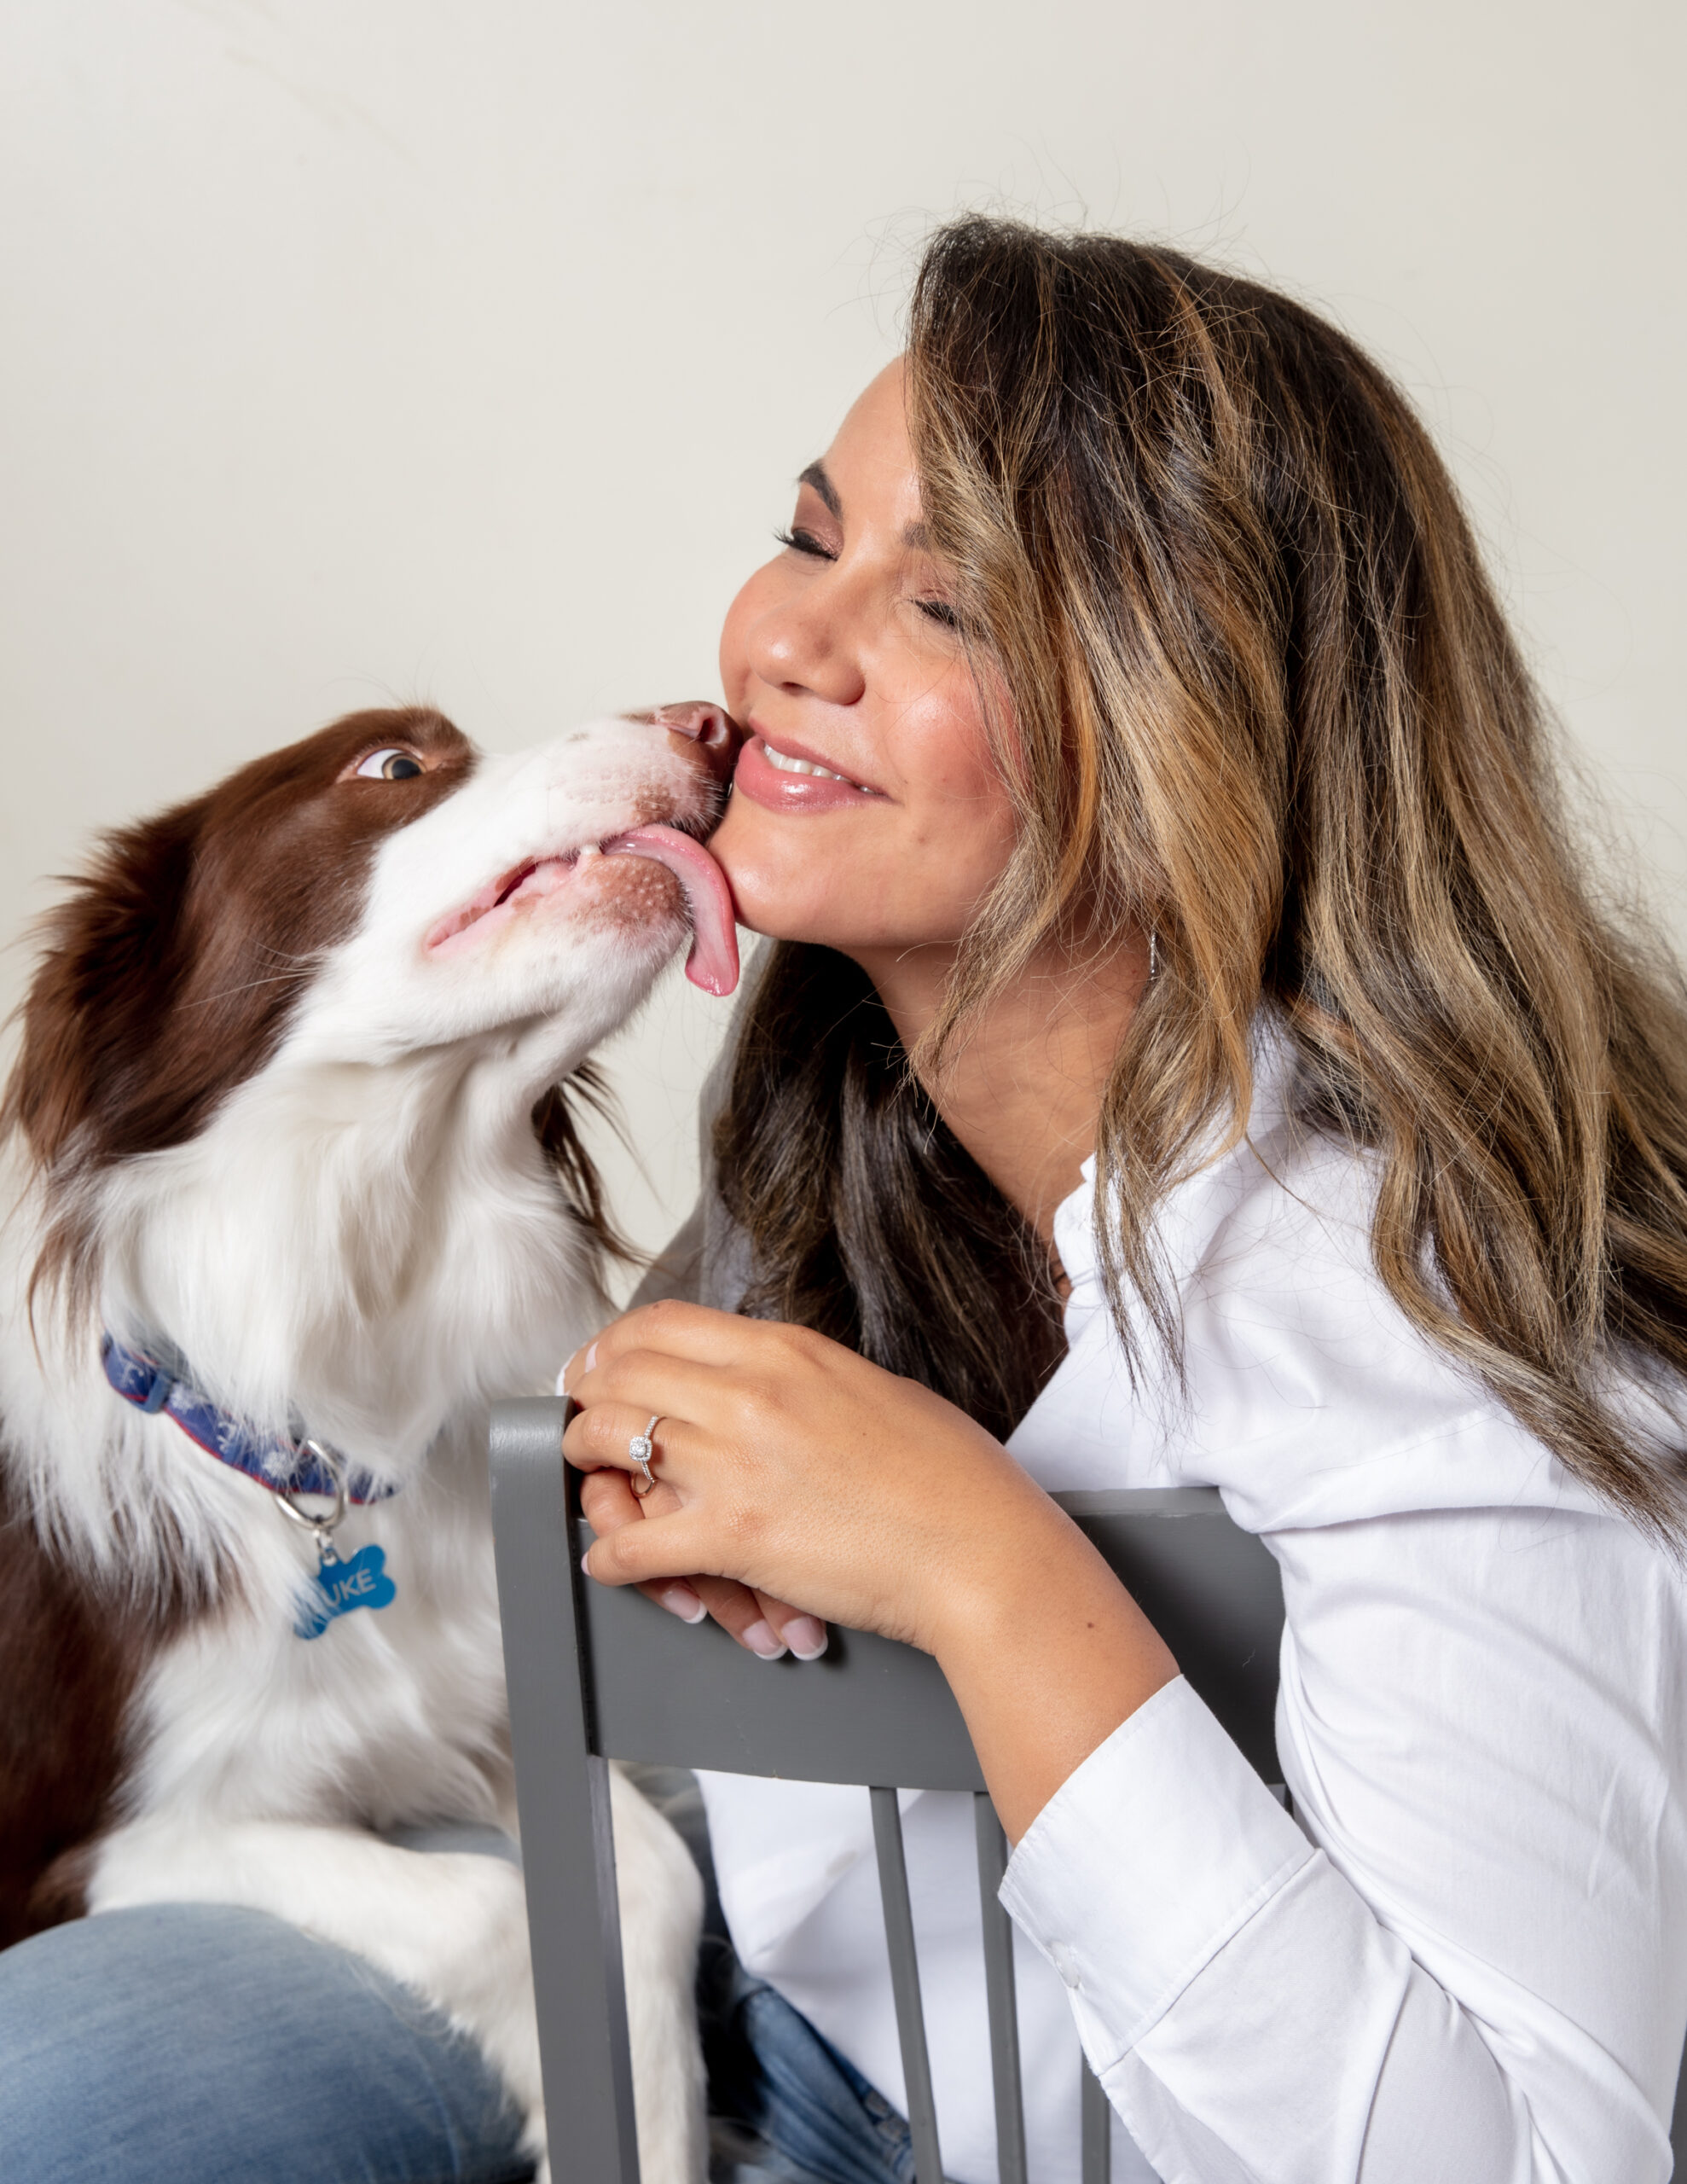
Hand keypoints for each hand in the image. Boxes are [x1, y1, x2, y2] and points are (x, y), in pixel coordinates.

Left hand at [560, 1299, 1063, 1658]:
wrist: (980, 1549)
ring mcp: (734, 1463)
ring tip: (588, 1476)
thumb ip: (808, 1378)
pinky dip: (610, 1557)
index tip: (601, 1362)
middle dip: (585, 1392)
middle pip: (619, 1371)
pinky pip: (631, 1544)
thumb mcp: (875, 1389)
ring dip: (585, 1461)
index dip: (613, 1343)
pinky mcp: (733, 1537)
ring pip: (609, 1439)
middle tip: (579, 1414)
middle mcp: (749, 1394)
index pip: (662, 1323)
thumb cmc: (950, 1478)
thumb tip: (774, 1380)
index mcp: (787, 1351)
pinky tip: (612, 1563)